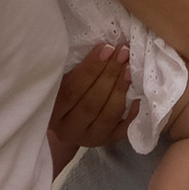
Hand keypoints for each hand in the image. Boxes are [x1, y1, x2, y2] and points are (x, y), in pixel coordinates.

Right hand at [47, 36, 134, 172]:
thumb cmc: (60, 94)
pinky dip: (132, 114)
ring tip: (129, 67)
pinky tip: (138, 97)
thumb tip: (101, 47)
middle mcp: (69, 129)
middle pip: (92, 102)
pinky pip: (122, 130)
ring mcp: (89, 138)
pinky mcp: (106, 142)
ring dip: (120, 89)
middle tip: (122, 52)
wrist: (67, 123)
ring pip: (107, 115)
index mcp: (51, 112)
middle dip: (109, 75)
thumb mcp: (58, 83)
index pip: (71, 90)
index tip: (106, 48)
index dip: (90, 69)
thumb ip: (71, 69)